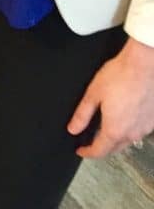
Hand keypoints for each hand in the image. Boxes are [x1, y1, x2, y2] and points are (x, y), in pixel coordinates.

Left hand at [67, 37, 153, 156]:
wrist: (144, 65)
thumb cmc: (120, 75)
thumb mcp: (93, 93)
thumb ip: (82, 114)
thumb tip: (73, 129)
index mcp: (115, 130)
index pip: (99, 150)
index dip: (87, 152)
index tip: (81, 151)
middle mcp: (132, 134)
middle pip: (114, 149)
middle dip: (101, 148)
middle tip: (91, 142)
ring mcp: (144, 128)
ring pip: (127, 141)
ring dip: (116, 139)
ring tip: (105, 130)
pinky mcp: (152, 120)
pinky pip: (138, 131)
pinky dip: (128, 129)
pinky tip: (123, 119)